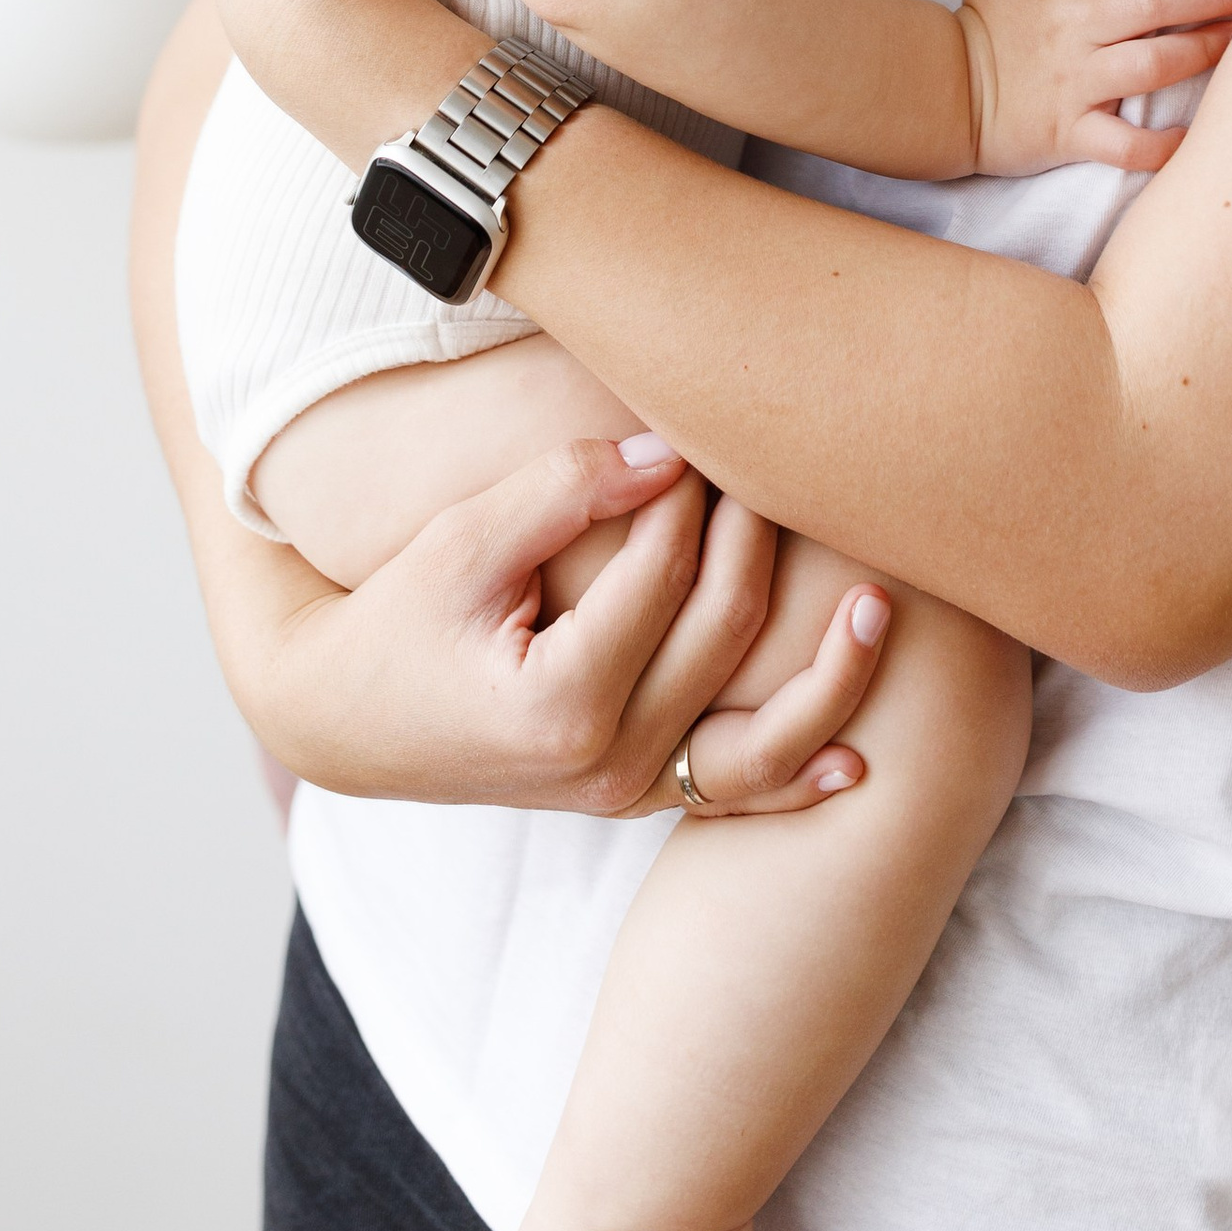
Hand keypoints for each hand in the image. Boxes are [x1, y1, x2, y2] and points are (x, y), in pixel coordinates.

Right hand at [236, 431, 884, 818]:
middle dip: (755, 542)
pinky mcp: (636, 798)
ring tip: (879, 605)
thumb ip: (561, 491)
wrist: (351, 719)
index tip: (702, 432)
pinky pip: (735, 796)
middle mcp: (603, 764)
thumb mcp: (461, 544)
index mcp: (558, 703)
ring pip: (756, 739)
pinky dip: (798, 778)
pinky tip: (861, 763)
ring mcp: (624, 792)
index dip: (685, 494)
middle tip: (780, 469)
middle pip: (719, 637)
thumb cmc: (399, 618)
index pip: (660, 575)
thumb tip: (672, 450)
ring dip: (827, 675)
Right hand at [957, 0, 1231, 175]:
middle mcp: (1072, 31)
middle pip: (1149, 4)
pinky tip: (1193, 134)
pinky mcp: (1071, 133)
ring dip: (1202, 53)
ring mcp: (1074, 84)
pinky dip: (1161, 145)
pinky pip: (1124, 144)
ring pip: (1150, 67)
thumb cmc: (985, 24)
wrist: (943, 93)